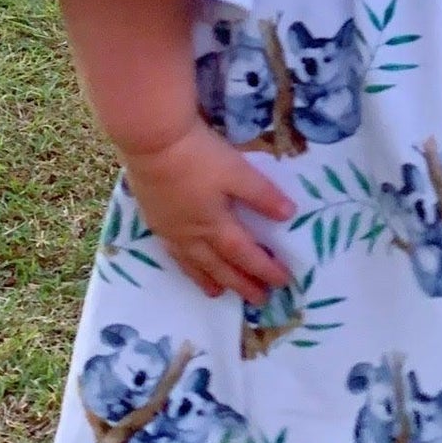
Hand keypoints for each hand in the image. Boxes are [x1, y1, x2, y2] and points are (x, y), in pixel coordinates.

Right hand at [119, 121, 295, 303]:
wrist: (152, 142)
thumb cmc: (198, 155)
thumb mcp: (237, 171)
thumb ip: (262, 195)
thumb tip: (290, 215)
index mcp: (216, 224)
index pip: (245, 254)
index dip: (264, 269)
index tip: (282, 282)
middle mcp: (193, 235)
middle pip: (220, 266)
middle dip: (241, 284)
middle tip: (258, 300)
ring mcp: (171, 229)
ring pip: (193, 264)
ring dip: (208, 280)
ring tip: (218, 293)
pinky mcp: (155, 219)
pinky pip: (172, 253)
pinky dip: (183, 264)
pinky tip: (184, 261)